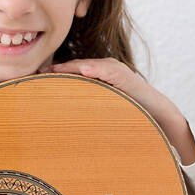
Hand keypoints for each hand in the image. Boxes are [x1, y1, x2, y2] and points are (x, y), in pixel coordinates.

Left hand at [48, 58, 194, 164]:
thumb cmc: (130, 115)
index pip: (72, 73)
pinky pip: (108, 72)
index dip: (56, 75)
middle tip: (37, 73)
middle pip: (76, 68)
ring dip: (71, 68)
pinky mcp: (126, 77)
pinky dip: (96, 71)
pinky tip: (85, 71)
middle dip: (58, 70)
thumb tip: (65, 127)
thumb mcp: (104, 112)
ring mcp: (116, 71)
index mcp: (98, 77)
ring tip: (54, 71)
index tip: (36, 78)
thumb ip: (88, 111)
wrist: (158, 115)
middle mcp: (105, 70)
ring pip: (89, 67)